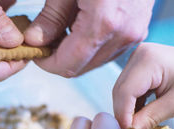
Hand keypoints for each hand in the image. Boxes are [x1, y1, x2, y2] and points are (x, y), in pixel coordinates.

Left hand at [24, 0, 153, 76]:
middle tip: (44, 40)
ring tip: (62, 30)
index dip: (47, 63)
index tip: (35, 51)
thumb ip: (51, 16)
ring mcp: (134, 34)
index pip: (68, 64)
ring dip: (75, 54)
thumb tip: (35, 41)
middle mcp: (123, 34)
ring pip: (94, 62)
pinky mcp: (138, 30)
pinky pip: (108, 50)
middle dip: (59, 59)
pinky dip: (91, 46)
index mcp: (104, 22)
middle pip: (81, 67)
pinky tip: (80, 26)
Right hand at [113, 43, 173, 128]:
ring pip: (121, 90)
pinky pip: (127, 87)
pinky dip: (131, 102)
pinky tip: (139, 114)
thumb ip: (149, 118)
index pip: (125, 92)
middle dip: (123, 113)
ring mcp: (136, 58)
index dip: (123, 115)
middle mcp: (138, 55)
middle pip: (120, 91)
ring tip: (136, 125)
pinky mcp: (137, 64)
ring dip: (126, 109)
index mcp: (148, 60)